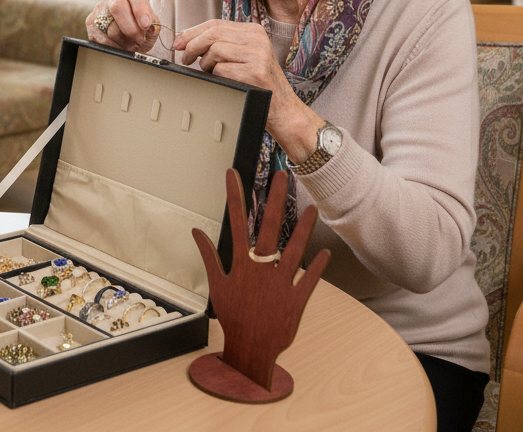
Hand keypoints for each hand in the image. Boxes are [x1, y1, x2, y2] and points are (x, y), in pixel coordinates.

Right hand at [85, 0, 160, 52]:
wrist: (125, 31)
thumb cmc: (140, 27)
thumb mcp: (151, 25)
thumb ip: (154, 25)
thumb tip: (151, 28)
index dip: (141, 10)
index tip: (147, 25)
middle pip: (118, 7)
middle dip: (131, 28)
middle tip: (140, 39)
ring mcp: (99, 8)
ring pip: (111, 28)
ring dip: (125, 42)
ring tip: (132, 44)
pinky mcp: (90, 22)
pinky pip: (103, 40)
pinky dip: (115, 47)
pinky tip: (122, 46)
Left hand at [173, 19, 316, 151]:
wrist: (283, 108)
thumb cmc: (258, 83)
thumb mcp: (243, 56)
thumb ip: (222, 44)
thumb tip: (187, 41)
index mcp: (253, 31)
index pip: (215, 24)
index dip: (192, 32)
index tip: (179, 43)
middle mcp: (257, 39)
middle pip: (212, 33)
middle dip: (192, 45)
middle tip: (184, 59)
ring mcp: (258, 54)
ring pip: (215, 50)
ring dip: (206, 64)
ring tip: (212, 73)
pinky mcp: (255, 71)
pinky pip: (221, 69)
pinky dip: (216, 76)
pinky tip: (226, 81)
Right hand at [192, 168, 329, 389]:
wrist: (250, 349)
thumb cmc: (233, 316)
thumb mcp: (216, 285)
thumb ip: (208, 256)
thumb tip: (196, 232)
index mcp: (241, 264)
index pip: (235, 221)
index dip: (234, 196)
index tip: (233, 174)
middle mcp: (261, 269)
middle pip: (269, 227)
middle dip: (274, 200)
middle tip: (282, 177)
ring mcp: (279, 284)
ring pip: (294, 250)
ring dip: (303, 229)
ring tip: (312, 208)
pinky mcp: (296, 300)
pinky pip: (309, 281)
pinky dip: (317, 268)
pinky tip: (326, 253)